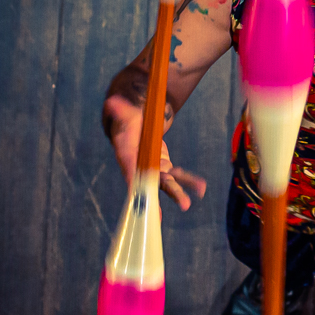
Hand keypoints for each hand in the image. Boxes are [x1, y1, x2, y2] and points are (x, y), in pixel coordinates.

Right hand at [102, 93, 208, 211]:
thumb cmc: (128, 123)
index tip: (140, 197)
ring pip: (166, 183)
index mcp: (127, 157)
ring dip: (178, 193)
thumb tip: (112, 101)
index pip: (130, 172)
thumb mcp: (125, 115)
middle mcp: (140, 169)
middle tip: (164, 214)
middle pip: (150, 184)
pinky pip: (178, 176)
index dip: (135, 184)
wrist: (135, 128)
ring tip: (188, 202)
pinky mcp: (164, 168)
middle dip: (157, 198)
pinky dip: (190, 181)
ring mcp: (153, 170)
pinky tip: (201, 189)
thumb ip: (120, 110)